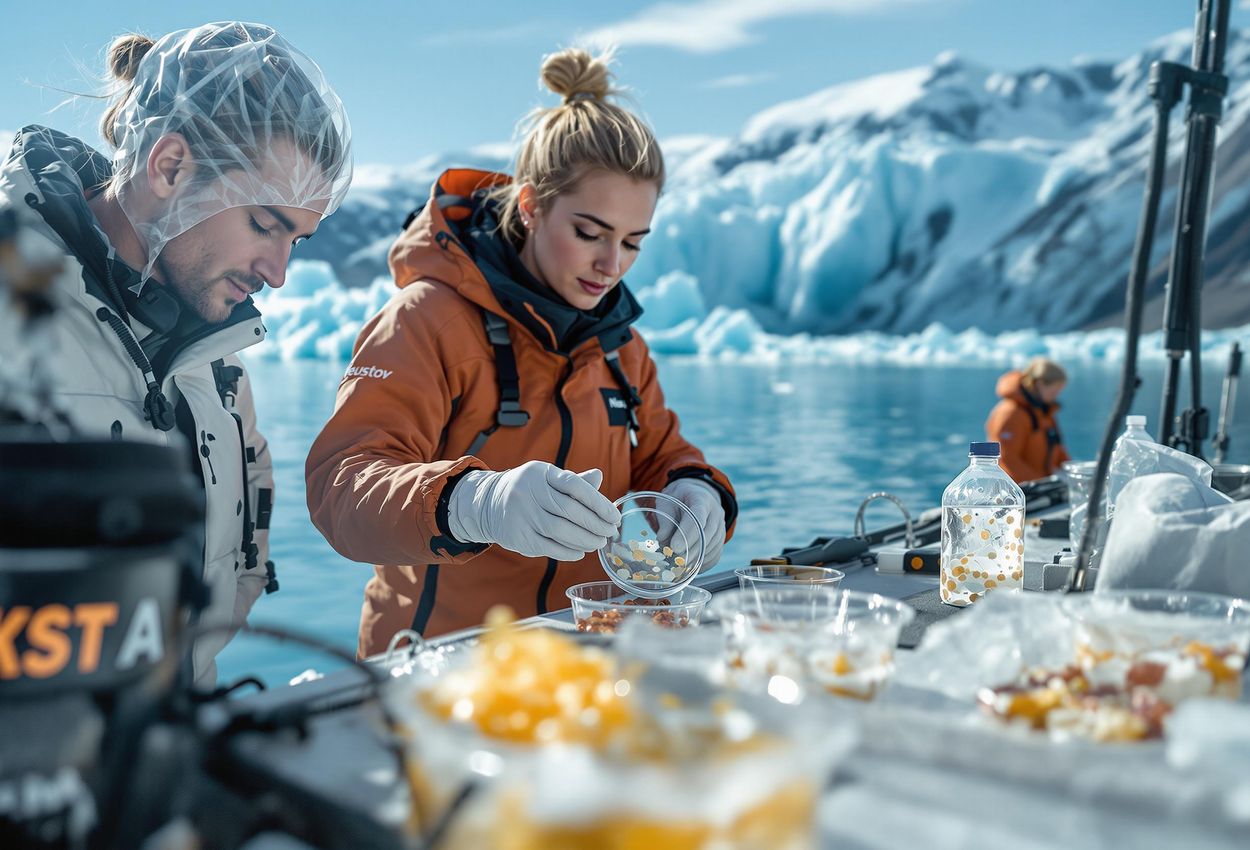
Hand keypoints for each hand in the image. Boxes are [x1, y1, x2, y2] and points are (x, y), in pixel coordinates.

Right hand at [447, 461, 620, 560]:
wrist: (489, 503)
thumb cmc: (530, 489)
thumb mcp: (548, 478)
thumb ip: (574, 481)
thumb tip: (599, 476)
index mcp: (541, 473)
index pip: (575, 486)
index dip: (599, 502)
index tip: (614, 516)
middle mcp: (529, 492)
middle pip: (569, 511)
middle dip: (595, 524)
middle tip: (609, 532)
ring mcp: (521, 515)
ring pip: (560, 531)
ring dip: (585, 539)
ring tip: (598, 542)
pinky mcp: (517, 537)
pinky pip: (548, 547)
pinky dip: (568, 551)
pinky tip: (581, 551)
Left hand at [656, 478, 725, 570]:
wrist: (692, 496)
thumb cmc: (677, 501)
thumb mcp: (666, 503)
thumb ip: (665, 520)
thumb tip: (663, 540)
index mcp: (701, 499)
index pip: (698, 516)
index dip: (687, 533)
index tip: (675, 547)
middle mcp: (715, 512)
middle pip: (708, 533)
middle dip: (692, 550)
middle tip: (677, 559)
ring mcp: (721, 526)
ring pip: (713, 546)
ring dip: (697, 558)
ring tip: (681, 564)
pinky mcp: (721, 539)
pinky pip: (716, 554)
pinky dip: (704, 564)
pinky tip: (692, 567)